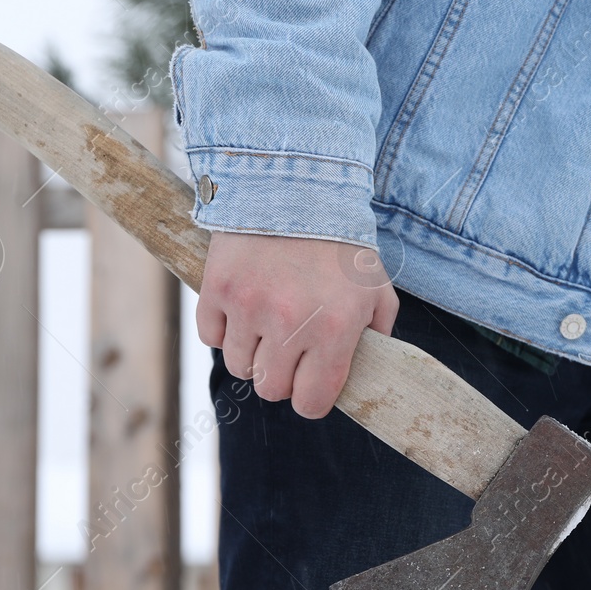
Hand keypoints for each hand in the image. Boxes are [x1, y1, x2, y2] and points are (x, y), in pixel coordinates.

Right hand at [197, 232, 399, 417]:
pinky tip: (242, 310)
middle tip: (289, 353)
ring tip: (266, 328)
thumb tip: (370, 367)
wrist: (298, 187)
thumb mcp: (376, 288)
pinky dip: (224, 330)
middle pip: (271, 389)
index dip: (311, 400)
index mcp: (335, 331)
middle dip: (281, 377)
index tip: (310, 387)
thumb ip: (378, 332)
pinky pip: (212, 337)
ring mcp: (250, 307)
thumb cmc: (342, 245)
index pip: (312, 402)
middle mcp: (291, 325)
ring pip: (239, 367)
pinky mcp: (218, 289)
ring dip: (252, 354)